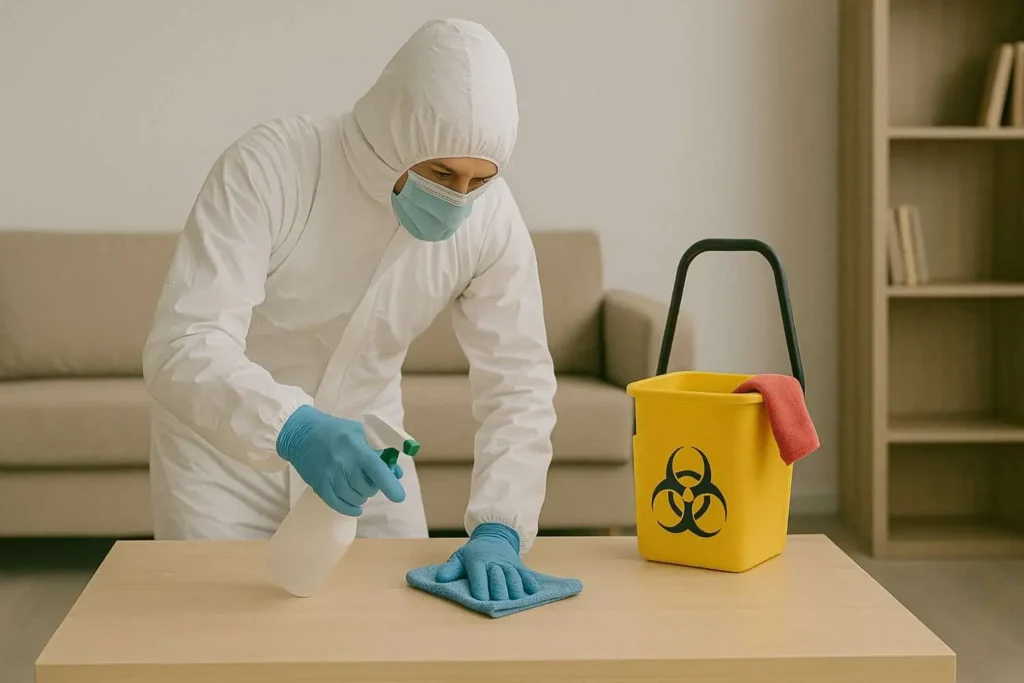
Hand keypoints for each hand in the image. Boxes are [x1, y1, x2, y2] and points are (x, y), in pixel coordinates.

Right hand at [276, 405, 404, 515]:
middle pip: (368, 488)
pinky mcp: (319, 485)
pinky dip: (350, 509)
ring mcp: (330, 476)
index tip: (399, 497)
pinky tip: (356, 508)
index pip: (377, 470)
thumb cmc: (336, 430)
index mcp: (357, 449)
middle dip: (374, 487)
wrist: (301, 433)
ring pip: (355, 498)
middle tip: (369, 479)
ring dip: (362, 496)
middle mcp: (344, 464)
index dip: (390, 485)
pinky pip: (338, 504)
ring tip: (359, 488)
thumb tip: (396, 472)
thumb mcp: (361, 432)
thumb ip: (380, 451)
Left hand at [435, 523, 540, 600]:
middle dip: (499, 589)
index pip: (479, 575)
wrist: (494, 536)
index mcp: (478, 561)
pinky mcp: (519, 566)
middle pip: (498, 577)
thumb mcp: (460, 557)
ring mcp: (508, 564)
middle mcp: (494, 563)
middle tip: (499, 601)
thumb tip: (440, 579)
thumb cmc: (474, 553)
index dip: (480, 587)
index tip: (481, 599)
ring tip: (516, 599)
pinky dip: (530, 583)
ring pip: (513, 576)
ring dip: (515, 588)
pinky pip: (526, 574)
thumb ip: (450, 569)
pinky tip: (533, 591)